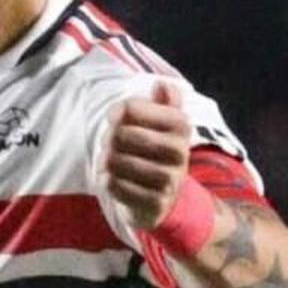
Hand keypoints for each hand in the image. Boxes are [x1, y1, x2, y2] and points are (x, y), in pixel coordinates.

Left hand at [101, 79, 196, 231]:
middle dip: (109, 139)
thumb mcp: (164, 123)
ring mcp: (169, 180)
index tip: (116, 118)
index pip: (131, 108)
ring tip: (110, 162)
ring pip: (117, 162)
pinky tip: (113, 180)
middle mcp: (179, 151)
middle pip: (122, 135)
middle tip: (110, 144)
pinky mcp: (155, 203)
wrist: (166, 198)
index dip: (116, 112)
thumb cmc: (155, 151)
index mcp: (180, 124)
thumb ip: (163, 101)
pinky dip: (108, 182)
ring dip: (107, 162)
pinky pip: (116, 186)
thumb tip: (161, 84)